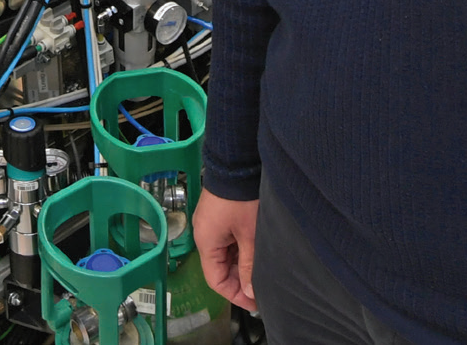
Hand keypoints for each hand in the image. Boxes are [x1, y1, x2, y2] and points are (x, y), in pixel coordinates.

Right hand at [193, 191, 257, 310]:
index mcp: (206, 242)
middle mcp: (204, 235)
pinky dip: (240, 250)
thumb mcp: (249, 235)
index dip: (235, 295)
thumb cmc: (241, 198)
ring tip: (262, 271)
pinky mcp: (219, 216)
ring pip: (225, 255)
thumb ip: (249, 265)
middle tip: (262, 288)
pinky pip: (228, 241)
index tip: (254, 302)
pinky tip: (256, 252)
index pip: (216, 280)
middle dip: (240, 280)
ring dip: (242, 265)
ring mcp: (211, 225)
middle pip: (220, 268)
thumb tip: (250, 291)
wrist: (236, 164)